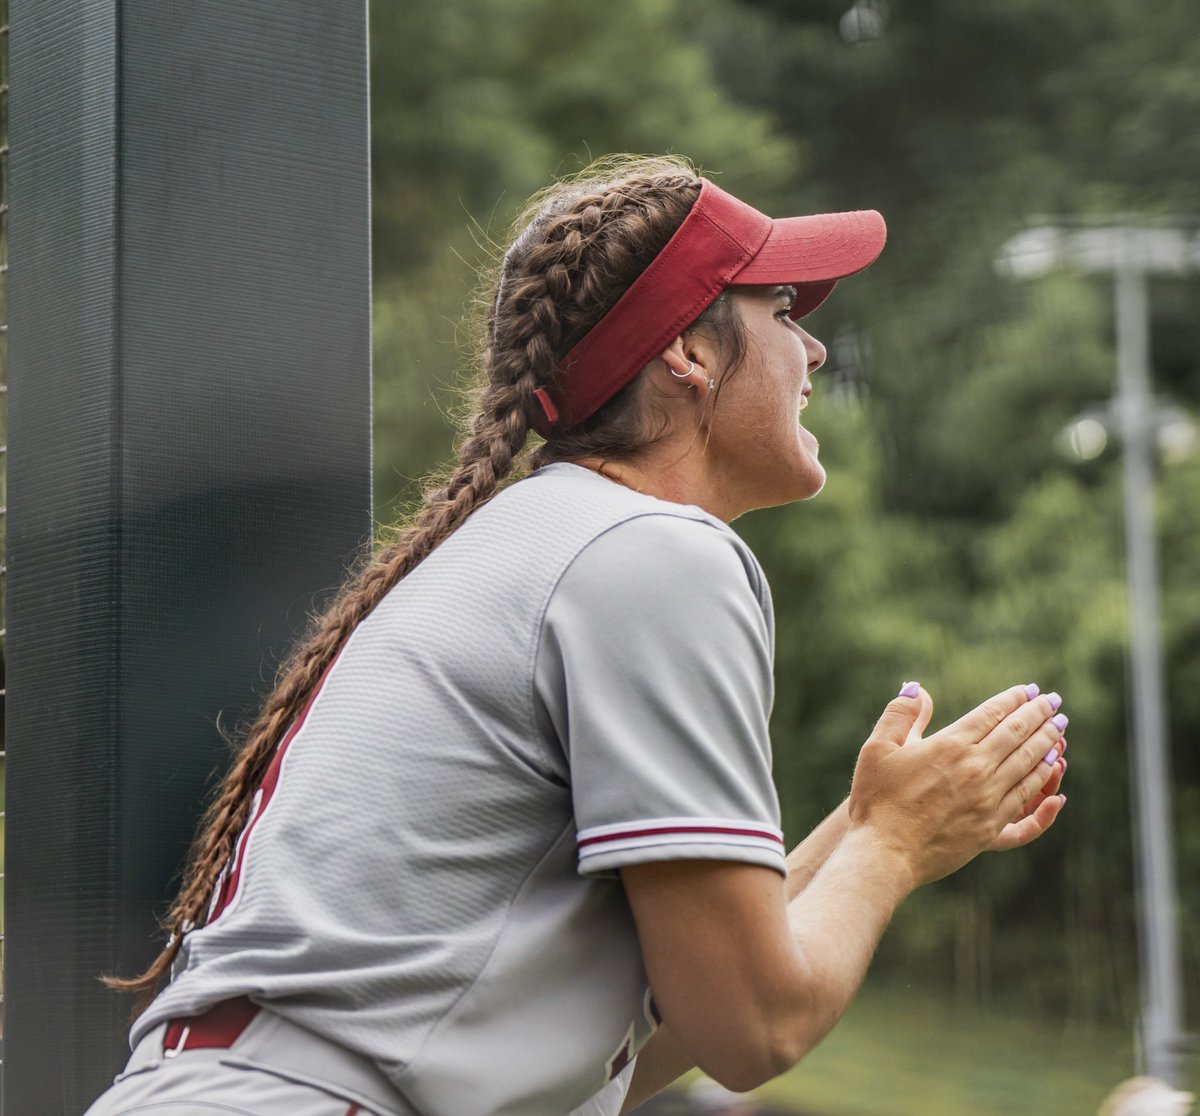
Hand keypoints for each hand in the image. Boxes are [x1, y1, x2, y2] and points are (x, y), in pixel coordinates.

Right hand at [847, 683, 1066, 887]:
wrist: (885, 852)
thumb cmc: (876, 799)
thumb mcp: (877, 748)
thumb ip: (899, 715)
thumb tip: (916, 689)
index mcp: (950, 745)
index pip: (992, 714)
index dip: (1013, 699)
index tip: (1029, 690)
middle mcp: (976, 769)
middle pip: (1018, 735)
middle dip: (1039, 715)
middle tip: (1054, 702)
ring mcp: (989, 801)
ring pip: (1029, 767)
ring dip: (1048, 745)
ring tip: (1059, 731)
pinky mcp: (991, 828)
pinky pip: (1028, 807)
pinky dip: (1044, 794)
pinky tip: (1056, 789)